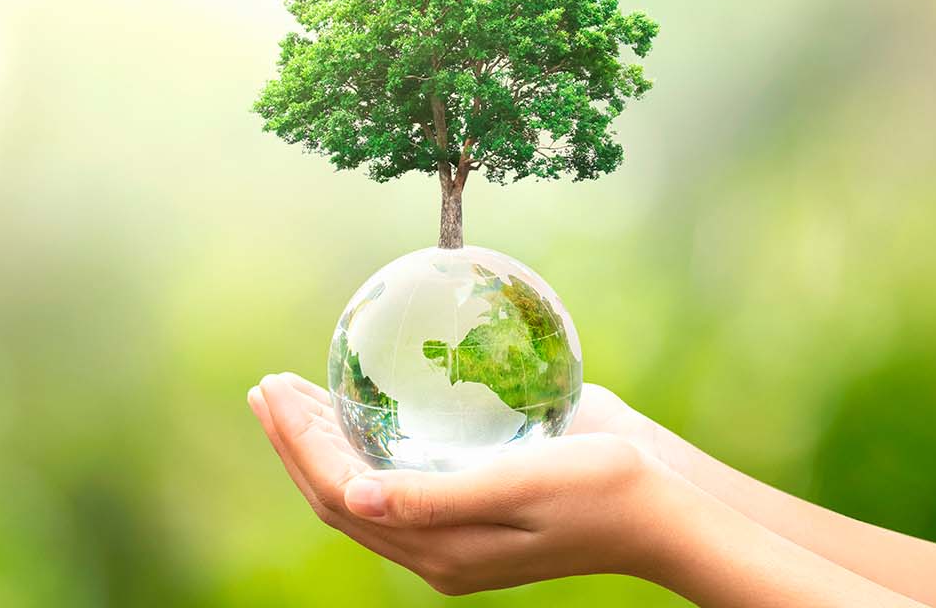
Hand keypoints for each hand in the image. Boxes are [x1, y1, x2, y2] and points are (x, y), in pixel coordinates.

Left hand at [246, 372, 689, 594]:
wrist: (668, 509)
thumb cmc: (603, 487)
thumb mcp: (519, 485)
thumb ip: (435, 496)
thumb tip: (353, 493)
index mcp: (440, 549)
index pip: (339, 493)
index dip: (298, 444)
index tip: (274, 390)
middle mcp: (436, 549)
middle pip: (339, 495)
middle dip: (296, 442)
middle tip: (268, 386)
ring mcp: (452, 535)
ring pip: (361, 491)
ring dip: (322, 444)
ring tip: (293, 395)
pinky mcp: (470, 510)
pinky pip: (394, 483)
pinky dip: (362, 448)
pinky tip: (357, 413)